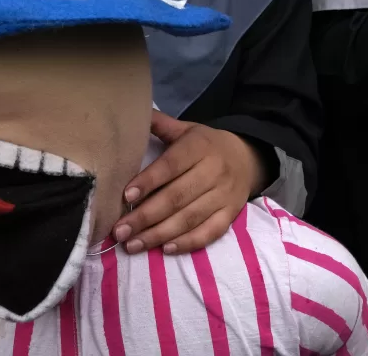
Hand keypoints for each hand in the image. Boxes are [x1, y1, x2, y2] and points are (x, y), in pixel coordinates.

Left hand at [112, 111, 265, 255]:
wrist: (247, 158)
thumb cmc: (205, 145)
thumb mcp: (186, 129)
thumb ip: (160, 125)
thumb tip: (129, 116)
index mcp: (199, 146)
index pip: (172, 165)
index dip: (149, 181)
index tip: (126, 196)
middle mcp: (214, 171)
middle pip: (177, 197)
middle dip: (146, 216)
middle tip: (120, 230)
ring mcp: (224, 195)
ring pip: (190, 218)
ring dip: (159, 234)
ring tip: (133, 245)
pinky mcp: (231, 215)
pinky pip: (209, 233)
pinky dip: (187, 243)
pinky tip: (165, 250)